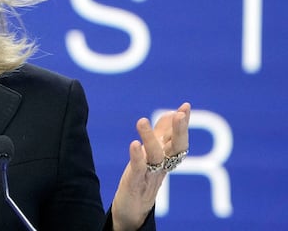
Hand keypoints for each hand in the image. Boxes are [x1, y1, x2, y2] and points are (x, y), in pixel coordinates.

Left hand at [111, 102, 190, 230]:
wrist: (131, 211)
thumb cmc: (143, 180)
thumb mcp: (153, 155)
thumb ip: (161, 135)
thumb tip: (171, 113)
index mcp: (167, 159)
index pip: (178, 140)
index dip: (182, 125)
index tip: (185, 106)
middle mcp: (162, 166)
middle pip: (175, 148)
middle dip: (179, 131)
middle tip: (181, 114)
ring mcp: (150, 175)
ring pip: (155, 156)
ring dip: (149, 138)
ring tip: (141, 120)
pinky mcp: (135, 184)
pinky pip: (138, 169)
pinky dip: (137, 156)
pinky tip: (134, 144)